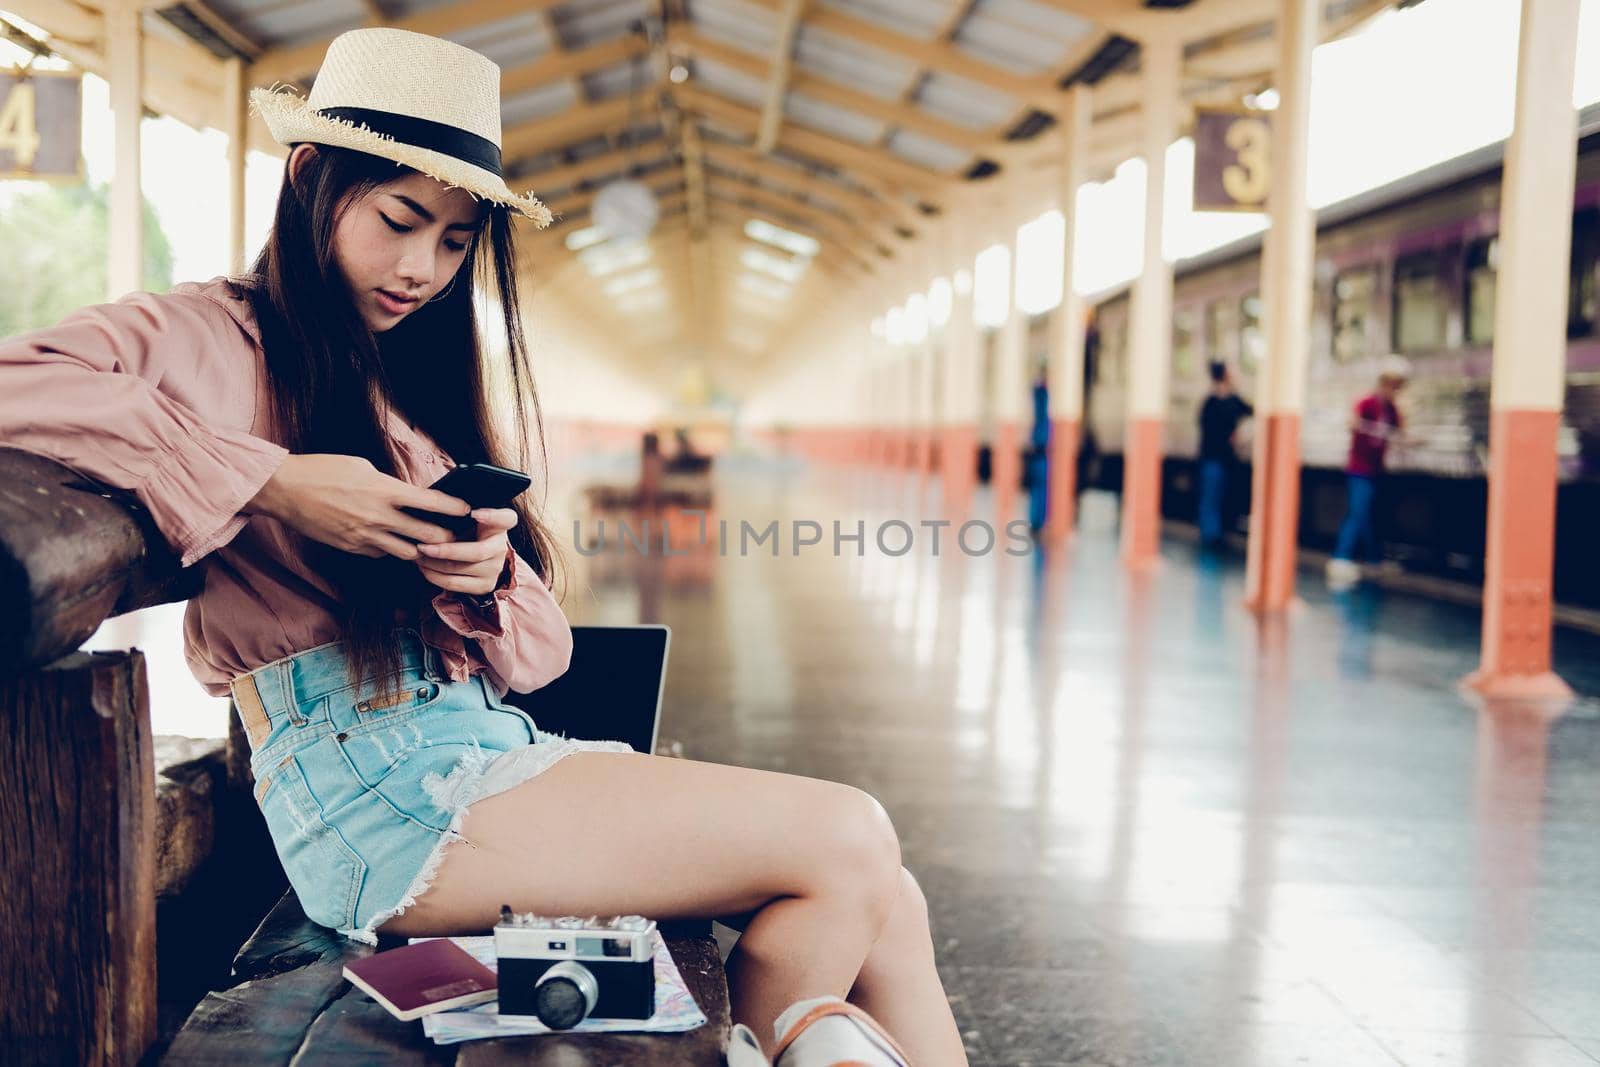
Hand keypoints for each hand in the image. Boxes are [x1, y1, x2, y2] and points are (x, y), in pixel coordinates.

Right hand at [245, 453, 470, 560]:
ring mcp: (366, 537)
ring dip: (420, 548)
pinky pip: (382, 554)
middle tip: (455, 534)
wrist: (285, 490)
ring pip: (409, 553)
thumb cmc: (322, 471)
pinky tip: (389, 540)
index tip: (468, 511)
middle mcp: (380, 517)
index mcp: (385, 491)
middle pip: (429, 536)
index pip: (432, 503)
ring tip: (425, 541)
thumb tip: (407, 493)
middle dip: (447, 537)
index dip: (455, 509)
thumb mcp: (362, 467)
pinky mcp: (353, 548)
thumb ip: (388, 483)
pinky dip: (390, 549)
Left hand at [414, 506, 516, 595]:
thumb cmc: (468, 531)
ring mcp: (494, 568)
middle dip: (446, 551)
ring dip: (433, 564)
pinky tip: (424, 567)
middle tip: (423, 546)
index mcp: (500, 525)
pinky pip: (454, 584)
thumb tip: (435, 504)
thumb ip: (460, 511)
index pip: (506, 519)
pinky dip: (434, 576)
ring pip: (460, 569)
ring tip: (419, 556)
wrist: (480, 558)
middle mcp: (501, 547)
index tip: (474, 514)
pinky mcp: (485, 585)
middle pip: (476, 552)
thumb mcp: (470, 518)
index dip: (492, 516)